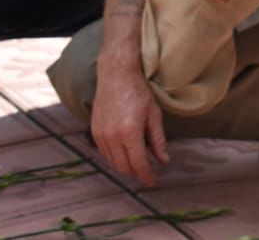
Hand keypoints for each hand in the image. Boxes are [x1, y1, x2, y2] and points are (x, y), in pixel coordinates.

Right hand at [91, 63, 168, 186]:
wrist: (116, 76)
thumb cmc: (138, 93)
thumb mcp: (154, 115)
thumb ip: (158, 140)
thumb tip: (164, 161)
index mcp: (129, 133)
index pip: (138, 164)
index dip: (147, 176)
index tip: (154, 181)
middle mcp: (112, 137)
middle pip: (124, 167)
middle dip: (137, 174)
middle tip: (148, 174)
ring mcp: (100, 135)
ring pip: (113, 162)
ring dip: (126, 167)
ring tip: (139, 165)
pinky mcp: (94, 131)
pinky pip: (104, 153)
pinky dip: (115, 158)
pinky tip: (126, 154)